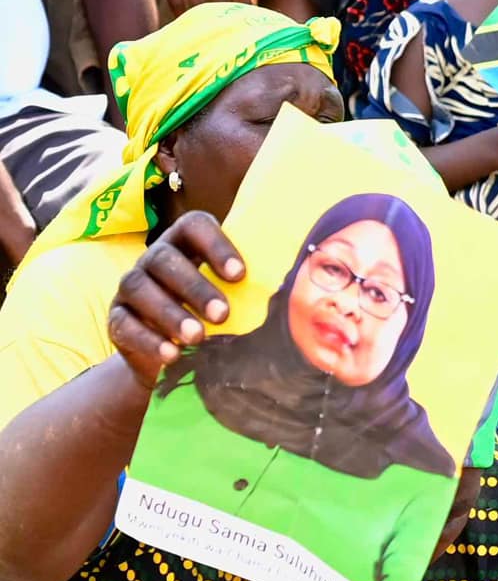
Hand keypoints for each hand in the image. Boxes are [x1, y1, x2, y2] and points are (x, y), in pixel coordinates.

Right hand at [107, 212, 244, 389]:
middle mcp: (153, 259)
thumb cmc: (210, 315)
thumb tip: (297, 293)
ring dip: (170, 312)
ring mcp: (130, 288)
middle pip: (164, 258)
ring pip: (139, 287)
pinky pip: (124, 323)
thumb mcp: (231, 298)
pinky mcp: (116, 318)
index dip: (216, 245)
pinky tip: (173, 354)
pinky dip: (149, 339)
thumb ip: (250, 288)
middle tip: (223, 314)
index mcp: (185, 244)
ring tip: (198, 336)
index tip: (240, 275)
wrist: (167, 354)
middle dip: (195, 286)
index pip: (194, 226)